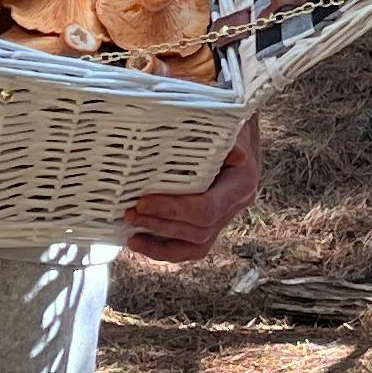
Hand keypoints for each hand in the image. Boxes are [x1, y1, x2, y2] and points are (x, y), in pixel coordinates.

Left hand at [122, 119, 262, 265]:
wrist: (238, 130)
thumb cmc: (226, 124)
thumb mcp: (224, 124)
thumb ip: (220, 136)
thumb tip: (219, 147)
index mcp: (241, 182)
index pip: (207, 209)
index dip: (172, 210)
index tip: (143, 202)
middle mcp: (235, 205)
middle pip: (199, 231)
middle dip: (160, 225)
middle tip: (130, 213)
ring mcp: (224, 217)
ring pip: (196, 246)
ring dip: (160, 242)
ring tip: (131, 234)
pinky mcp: (211, 222)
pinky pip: (191, 247)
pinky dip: (165, 248)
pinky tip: (141, 241)